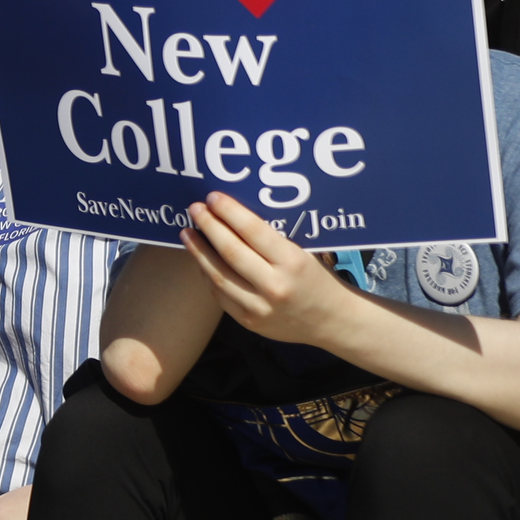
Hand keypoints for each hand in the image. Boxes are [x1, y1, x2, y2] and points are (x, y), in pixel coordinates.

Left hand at [181, 191, 356, 346]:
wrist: (333, 322)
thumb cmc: (318, 280)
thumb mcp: (304, 254)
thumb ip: (272, 241)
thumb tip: (234, 215)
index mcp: (293, 262)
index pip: (253, 231)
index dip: (229, 212)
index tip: (213, 197)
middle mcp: (274, 285)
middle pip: (230, 251)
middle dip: (209, 226)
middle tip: (195, 208)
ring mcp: (259, 306)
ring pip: (218, 275)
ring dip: (198, 252)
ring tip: (187, 233)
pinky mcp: (248, 321)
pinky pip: (220, 294)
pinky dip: (208, 274)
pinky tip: (200, 259)